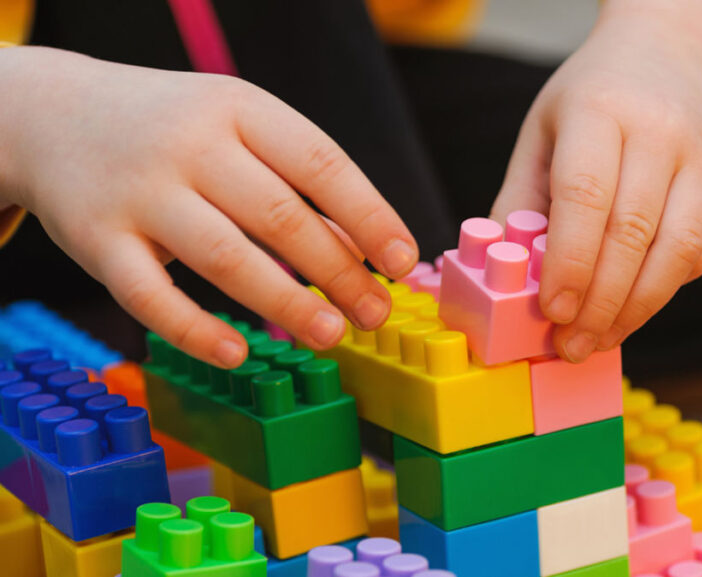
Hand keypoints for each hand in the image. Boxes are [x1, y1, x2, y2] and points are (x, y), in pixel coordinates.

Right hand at [0, 48, 418, 367]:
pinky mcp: (96, 239)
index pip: (320, 163)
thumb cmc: (173, 131)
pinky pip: (149, 294)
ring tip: (331, 334)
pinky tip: (237, 353)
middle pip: (280, 215)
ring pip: (224, 256)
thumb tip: (367, 250)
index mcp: (238, 108)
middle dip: (338, 272)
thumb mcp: (236, 128)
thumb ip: (295, 182)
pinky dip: (195, 328)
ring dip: (286, 302)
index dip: (369, 216)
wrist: (53, 116)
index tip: (402, 261)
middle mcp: (189, 145)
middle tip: (373, 313)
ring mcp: (139, 192)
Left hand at [490, 0, 701, 362]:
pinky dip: (664, 289)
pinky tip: (632, 307)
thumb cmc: (593, 99)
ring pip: (677, 251)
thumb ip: (521, 199)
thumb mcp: (543, 131)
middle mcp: (662, 133)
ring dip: (637, 309)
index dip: (569, 262)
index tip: (552, 311)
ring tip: (600, 338)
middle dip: (600, 302)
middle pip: (633, 233)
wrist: (672, 52)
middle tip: (571, 344)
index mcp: (602, 111)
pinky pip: (700, 252)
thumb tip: (503, 273)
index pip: (587, 196)